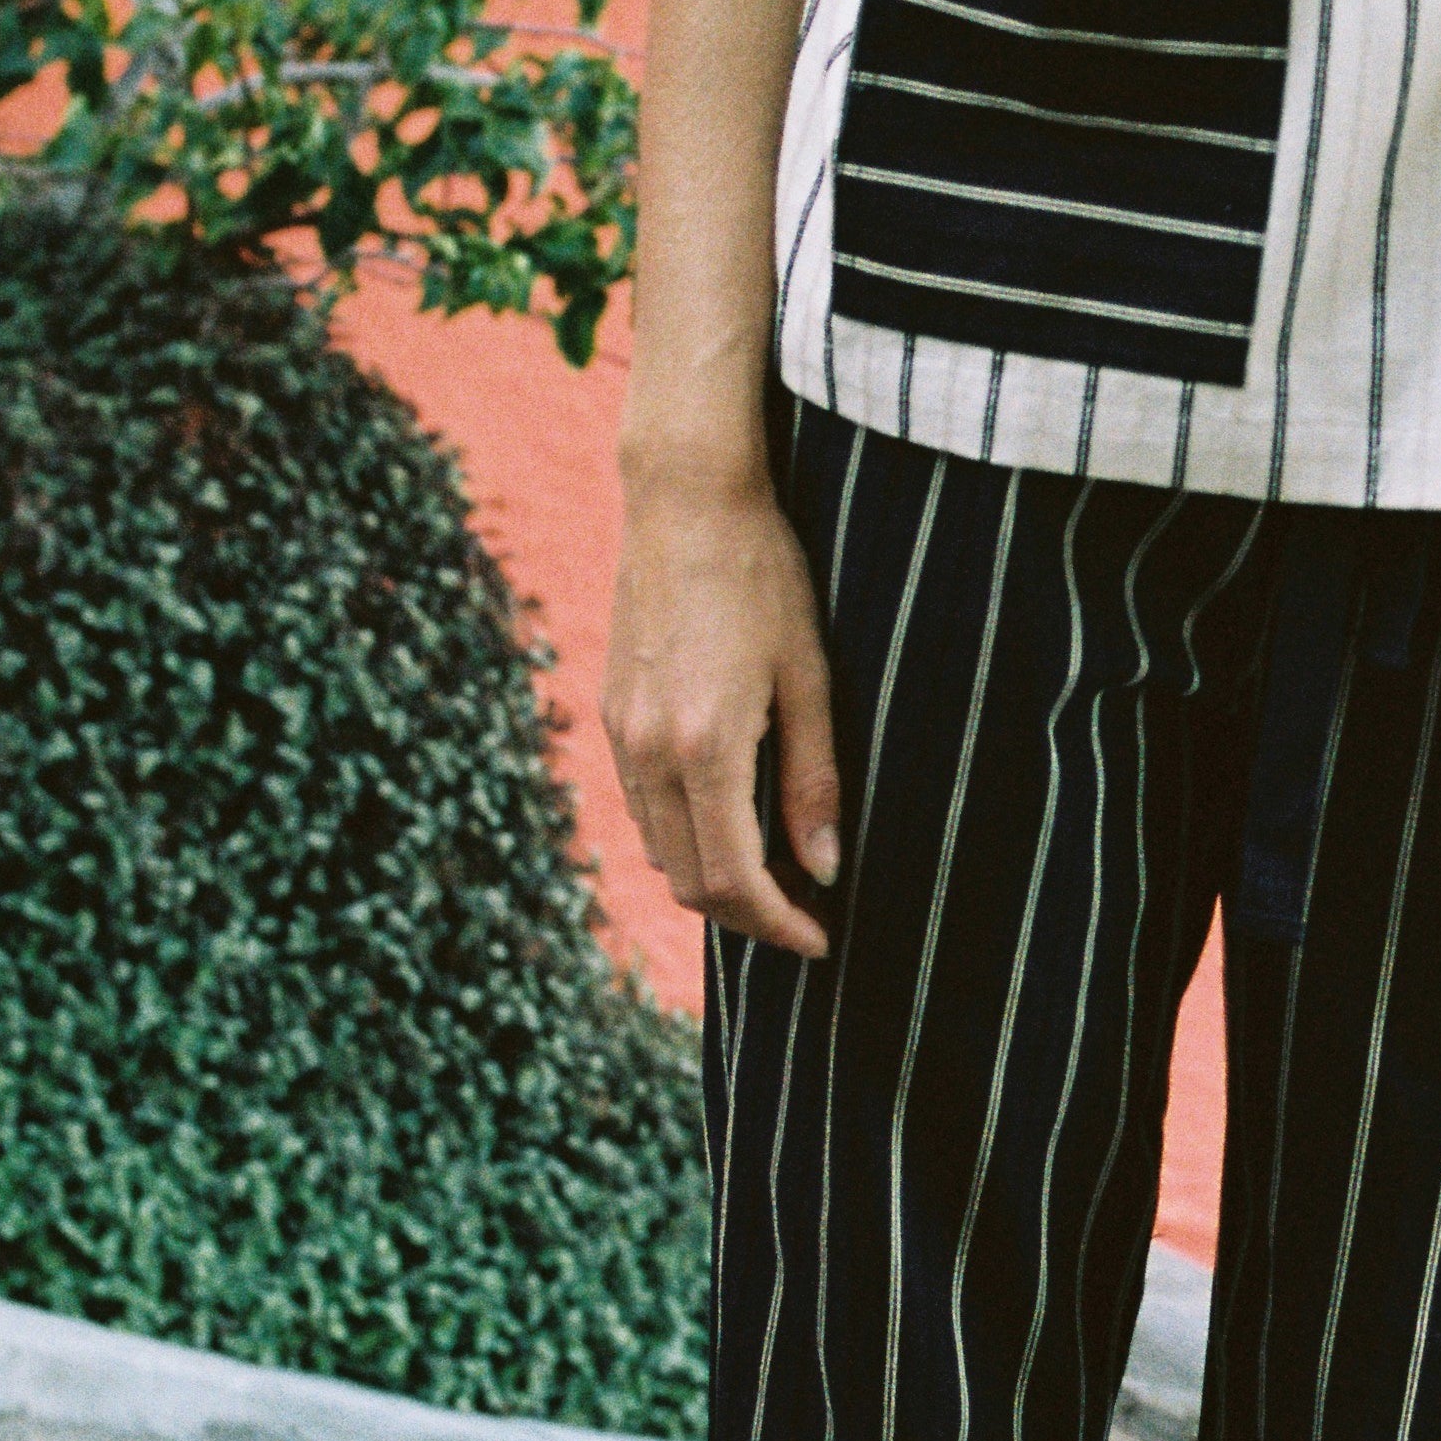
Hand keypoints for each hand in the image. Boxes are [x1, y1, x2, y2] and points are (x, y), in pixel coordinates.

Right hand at [604, 463, 841, 959]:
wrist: (685, 501)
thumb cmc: (764, 577)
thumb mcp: (810, 677)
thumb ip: (814, 779)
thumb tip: (826, 867)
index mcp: (705, 746)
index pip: (736, 878)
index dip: (780, 924)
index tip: (822, 939)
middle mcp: (650, 752)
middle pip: (690, 881)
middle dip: (749, 915)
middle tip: (808, 915)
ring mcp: (624, 734)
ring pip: (661, 850)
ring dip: (715, 880)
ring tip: (779, 872)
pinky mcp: (615, 714)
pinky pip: (643, 808)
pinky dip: (686, 836)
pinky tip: (733, 818)